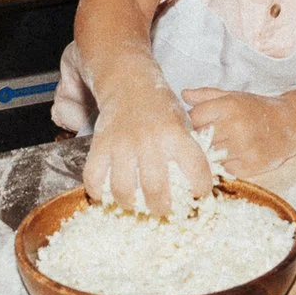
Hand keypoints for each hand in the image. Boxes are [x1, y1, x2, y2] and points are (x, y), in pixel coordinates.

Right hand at [84, 79, 214, 212]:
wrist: (130, 83)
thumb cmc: (160, 108)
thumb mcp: (182, 123)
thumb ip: (188, 150)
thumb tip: (196, 183)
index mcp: (175, 135)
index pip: (196, 170)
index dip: (201, 189)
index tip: (198, 195)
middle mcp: (149, 141)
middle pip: (156, 190)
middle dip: (161, 209)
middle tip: (163, 210)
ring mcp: (122, 144)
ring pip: (123, 190)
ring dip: (129, 204)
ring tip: (134, 205)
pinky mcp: (100, 145)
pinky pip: (94, 178)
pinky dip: (98, 192)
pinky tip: (106, 194)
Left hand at [182, 88, 295, 176]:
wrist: (290, 124)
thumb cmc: (257, 109)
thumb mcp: (233, 96)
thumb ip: (206, 95)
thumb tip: (183, 94)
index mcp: (229, 106)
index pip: (193, 117)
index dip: (193, 121)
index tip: (200, 122)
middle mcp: (235, 126)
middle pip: (199, 138)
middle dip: (201, 138)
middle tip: (209, 135)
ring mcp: (243, 148)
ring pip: (210, 156)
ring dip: (212, 153)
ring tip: (221, 145)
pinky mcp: (250, 166)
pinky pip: (224, 169)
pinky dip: (225, 164)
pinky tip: (233, 155)